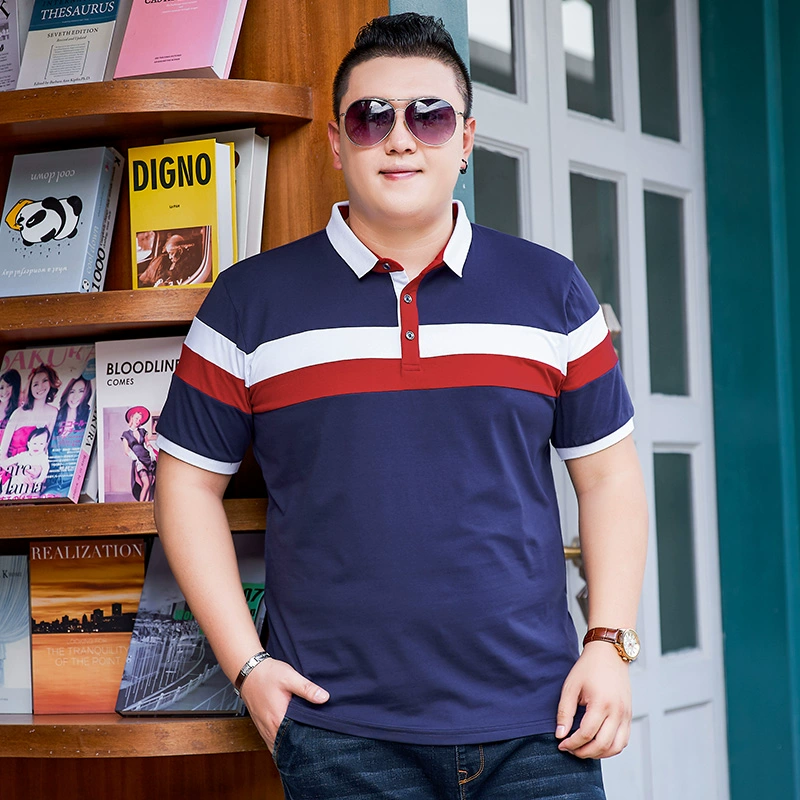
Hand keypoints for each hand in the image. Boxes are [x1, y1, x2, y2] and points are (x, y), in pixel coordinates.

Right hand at [239, 657, 328, 752]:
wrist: (248, 671)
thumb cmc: (268, 674)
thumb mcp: (290, 678)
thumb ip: (307, 689)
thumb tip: (324, 698)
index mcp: (278, 720)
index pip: (296, 741)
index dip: (309, 742)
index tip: (320, 740)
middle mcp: (269, 730)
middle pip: (288, 746)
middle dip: (301, 746)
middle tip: (316, 742)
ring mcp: (264, 730)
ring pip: (280, 747)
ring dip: (291, 745)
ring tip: (305, 740)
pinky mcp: (262, 727)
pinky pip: (273, 742)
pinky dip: (282, 742)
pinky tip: (291, 736)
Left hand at [554, 641, 631, 758]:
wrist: (609, 654)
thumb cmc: (589, 668)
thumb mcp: (571, 686)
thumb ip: (564, 712)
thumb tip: (560, 734)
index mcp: (601, 703)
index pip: (586, 734)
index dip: (572, 743)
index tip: (561, 744)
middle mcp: (617, 712)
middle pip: (602, 745)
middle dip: (584, 752)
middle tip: (570, 750)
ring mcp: (625, 715)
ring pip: (616, 747)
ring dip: (599, 754)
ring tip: (583, 749)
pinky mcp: (629, 715)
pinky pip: (623, 740)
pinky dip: (611, 748)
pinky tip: (597, 744)